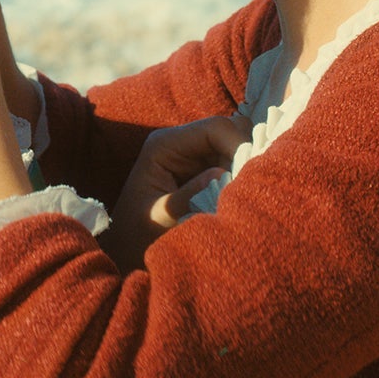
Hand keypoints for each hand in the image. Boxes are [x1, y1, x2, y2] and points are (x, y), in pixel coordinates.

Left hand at [102, 114, 250, 270]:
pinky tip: (240, 198)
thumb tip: (222, 174)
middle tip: (250, 186)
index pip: (214, 128)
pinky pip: (233, 164)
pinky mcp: (204, 170)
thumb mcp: (161, 218)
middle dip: (245, 154)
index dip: (238, 144)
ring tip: (245, 195)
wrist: (126, 249)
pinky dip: (242, 177)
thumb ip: (190, 196)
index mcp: (165, 145)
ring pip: (236, 147)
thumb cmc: (138, 234)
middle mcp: (181, 143)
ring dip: (245, 167)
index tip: (252, 174)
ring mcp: (194, 155)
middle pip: (230, 132)